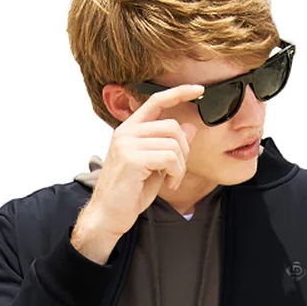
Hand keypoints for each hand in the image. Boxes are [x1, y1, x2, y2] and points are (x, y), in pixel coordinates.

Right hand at [86, 82, 204, 238]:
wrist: (108, 216)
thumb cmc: (129, 193)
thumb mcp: (155, 166)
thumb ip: (170, 146)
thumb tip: (190, 126)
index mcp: (130, 130)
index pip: (156, 101)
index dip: (179, 92)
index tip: (198, 89)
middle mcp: (126, 132)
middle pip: (172, 126)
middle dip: (184, 150)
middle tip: (177, 171)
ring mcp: (127, 144)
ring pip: (173, 143)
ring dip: (180, 166)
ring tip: (171, 180)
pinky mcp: (131, 159)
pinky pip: (169, 158)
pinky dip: (176, 173)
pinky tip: (169, 184)